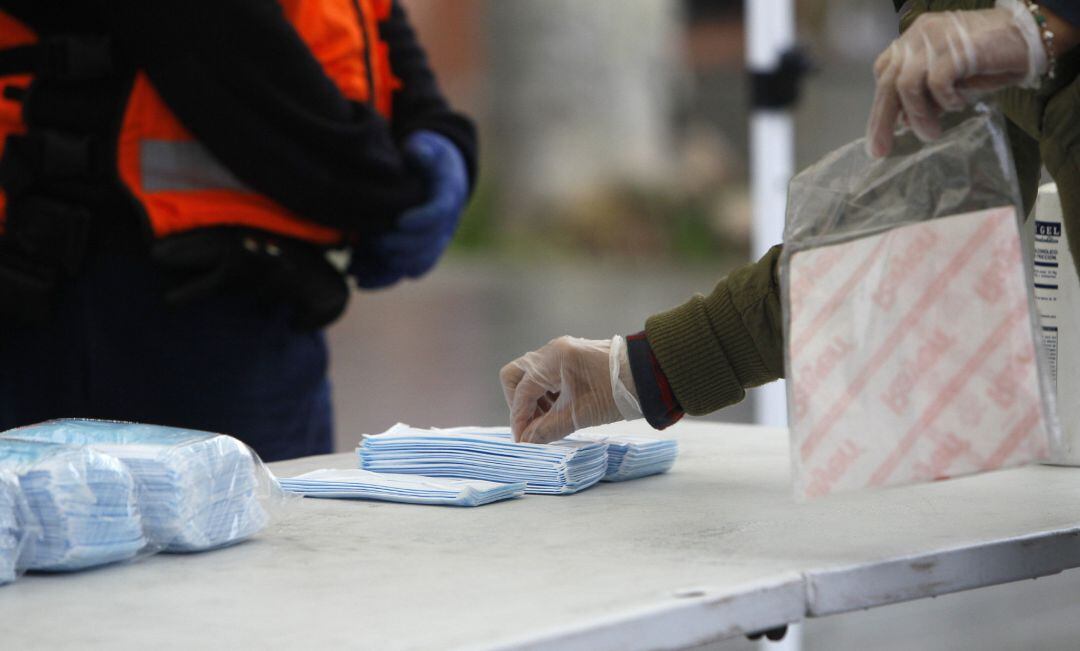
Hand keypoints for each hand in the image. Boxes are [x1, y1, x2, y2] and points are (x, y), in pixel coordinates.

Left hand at [349, 130, 467, 288]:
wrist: (435, 177)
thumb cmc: (426, 157)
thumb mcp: (426, 145)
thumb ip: (422, 148)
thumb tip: (416, 150)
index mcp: (448, 194)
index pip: (441, 211)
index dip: (422, 219)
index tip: (401, 222)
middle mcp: (445, 224)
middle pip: (428, 244)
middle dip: (400, 246)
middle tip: (375, 244)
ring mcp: (432, 243)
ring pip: (416, 264)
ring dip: (388, 268)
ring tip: (356, 266)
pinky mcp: (417, 255)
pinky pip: (402, 273)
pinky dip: (383, 279)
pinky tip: (359, 279)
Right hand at [500, 336, 639, 443]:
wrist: (648, 375)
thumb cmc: (616, 392)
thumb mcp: (580, 415)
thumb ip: (548, 429)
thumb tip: (526, 442)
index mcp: (554, 359)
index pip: (522, 391)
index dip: (519, 418)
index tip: (522, 440)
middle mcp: (553, 350)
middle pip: (516, 375)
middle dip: (518, 403)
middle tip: (531, 425)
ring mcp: (561, 351)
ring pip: (529, 375)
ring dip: (532, 399)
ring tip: (548, 421)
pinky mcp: (570, 357)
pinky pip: (545, 374)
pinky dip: (545, 393)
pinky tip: (558, 409)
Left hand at [866, 2, 1045, 156]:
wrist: (1027, 36)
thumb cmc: (989, 58)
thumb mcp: (950, 78)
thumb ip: (925, 94)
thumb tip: (904, 121)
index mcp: (914, 40)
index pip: (884, 72)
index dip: (880, 104)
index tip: (879, 134)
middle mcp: (919, 36)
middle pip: (889, 82)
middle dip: (882, 120)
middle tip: (882, 149)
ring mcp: (936, 39)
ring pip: (908, 85)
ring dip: (918, 116)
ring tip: (931, 133)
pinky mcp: (956, 48)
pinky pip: (937, 82)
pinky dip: (945, 100)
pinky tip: (958, 105)